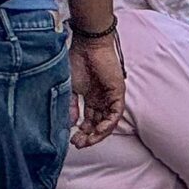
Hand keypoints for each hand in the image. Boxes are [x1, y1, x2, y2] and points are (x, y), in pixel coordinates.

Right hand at [68, 28, 126, 147]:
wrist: (88, 44)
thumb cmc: (77, 60)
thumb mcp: (70, 87)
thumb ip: (71, 105)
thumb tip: (70, 123)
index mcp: (91, 98)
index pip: (89, 120)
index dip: (82, 132)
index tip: (72, 140)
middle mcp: (102, 99)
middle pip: (98, 124)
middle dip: (88, 136)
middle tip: (78, 144)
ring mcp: (110, 97)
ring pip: (108, 122)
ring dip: (98, 134)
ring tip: (87, 141)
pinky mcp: (118, 93)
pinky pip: (115, 114)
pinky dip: (108, 125)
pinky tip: (98, 131)